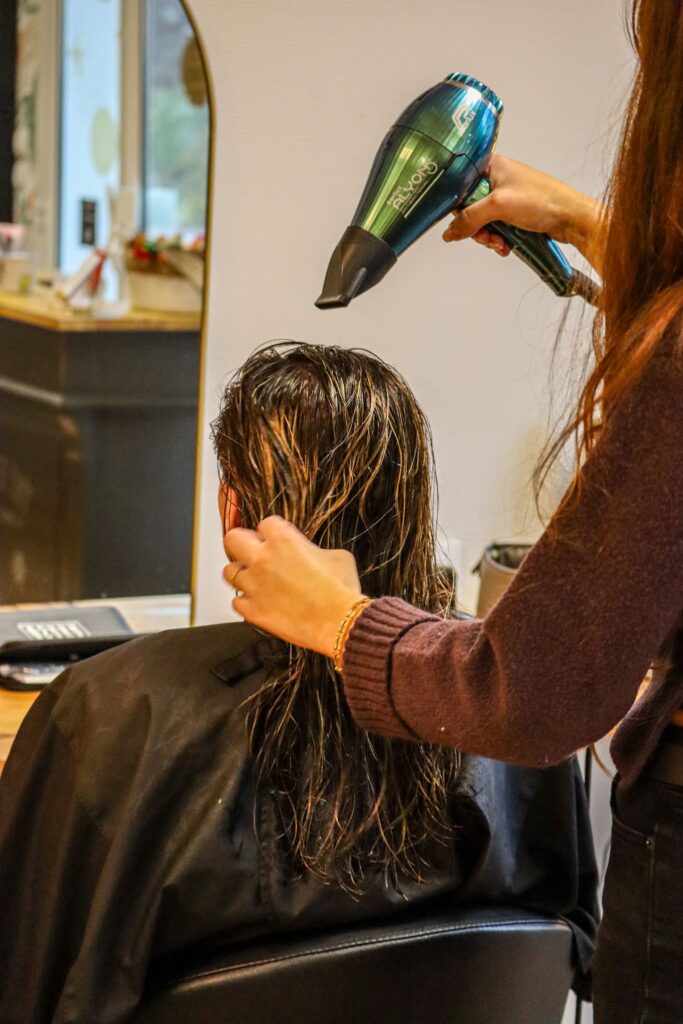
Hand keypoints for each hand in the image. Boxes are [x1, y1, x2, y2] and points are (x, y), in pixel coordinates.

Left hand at [223, 516, 362, 657]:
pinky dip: (246, 601)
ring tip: (255, 578)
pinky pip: (237, 601)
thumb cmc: (341, 590)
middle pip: (233, 539)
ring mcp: (254, 585)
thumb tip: (309, 554)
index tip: (276, 538)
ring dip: (241, 573)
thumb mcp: (336, 556)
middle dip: (242, 543)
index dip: (272, 531)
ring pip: (229, 571)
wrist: (339, 623)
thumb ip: (313, 549)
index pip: (265, 523)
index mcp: (283, 540)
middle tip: (252, 551)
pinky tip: (259, 601)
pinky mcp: (252, 610)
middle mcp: (262, 559)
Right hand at [442, 155, 606, 274]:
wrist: (571, 217)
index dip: (460, 208)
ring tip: (502, 244)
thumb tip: (449, 232)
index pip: (461, 187)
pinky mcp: (514, 213)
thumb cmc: (543, 200)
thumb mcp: (499, 206)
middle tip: (489, 237)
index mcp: (492, 167)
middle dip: (477, 228)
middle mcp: (498, 180)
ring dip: (489, 237)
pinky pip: (496, 229)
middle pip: (470, 208)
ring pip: (483, 222)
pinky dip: (499, 240)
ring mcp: (507, 198)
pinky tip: (508, 245)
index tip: (463, 224)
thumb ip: (470, 218)